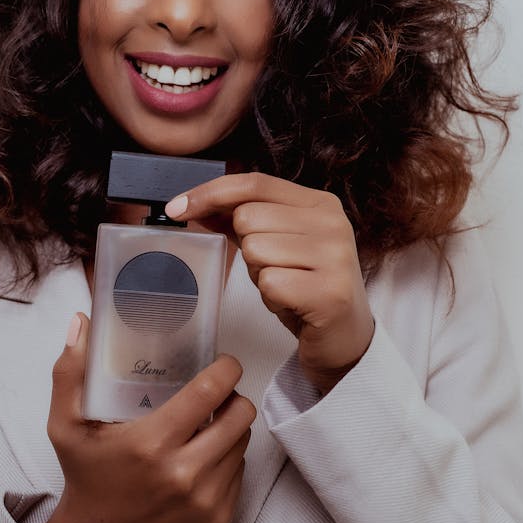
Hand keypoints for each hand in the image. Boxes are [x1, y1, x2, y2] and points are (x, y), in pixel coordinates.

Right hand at [34, 313, 254, 522]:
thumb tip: (81, 322)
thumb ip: (70, 371)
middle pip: (239, 416)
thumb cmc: (84, 477)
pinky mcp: (218, 518)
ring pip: (242, 443)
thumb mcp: (65, 424)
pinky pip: (240, 473)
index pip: (210, 392)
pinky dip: (228, 457)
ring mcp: (205, 499)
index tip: (224, 362)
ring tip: (210, 420)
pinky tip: (206, 453)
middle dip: (234, 396)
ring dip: (232, 426)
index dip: (226, 369)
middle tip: (217, 392)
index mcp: (151, 443)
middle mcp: (184, 473)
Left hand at [166, 173, 374, 392]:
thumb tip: (195, 203)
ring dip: (259, 275)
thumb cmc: (305, 288)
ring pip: (255, 250)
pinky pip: (269, 283)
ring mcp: (335, 257)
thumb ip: (240, 219)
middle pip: (248, 217)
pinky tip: (291, 304)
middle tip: (275, 270)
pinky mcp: (329, 292)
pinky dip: (270, 298)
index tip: (177, 208)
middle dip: (247, 248)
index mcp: (320, 204)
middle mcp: (332, 223)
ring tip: (286, 287)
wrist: (344, 339)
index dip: (210, 193)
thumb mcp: (276, 245)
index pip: (254, 183)